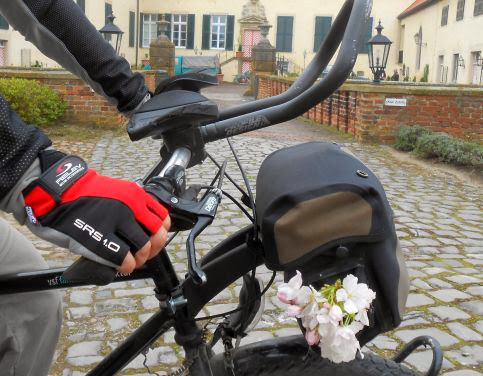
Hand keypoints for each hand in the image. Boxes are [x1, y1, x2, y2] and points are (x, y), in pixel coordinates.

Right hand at [23, 152, 169, 271]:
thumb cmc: (83, 194)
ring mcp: (115, 221)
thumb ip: (132, 204)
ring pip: (142, 247)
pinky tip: (122, 266)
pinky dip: (126, 265)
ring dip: (140, 259)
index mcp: (135, 194)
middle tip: (144, 254)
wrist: (57, 192)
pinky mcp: (99, 236)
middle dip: (153, 249)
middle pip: (156, 234)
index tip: (155, 239)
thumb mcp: (116, 191)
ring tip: (132, 261)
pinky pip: (122, 257)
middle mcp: (130, 206)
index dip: (161, 233)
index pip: (162, 217)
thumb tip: (145, 226)